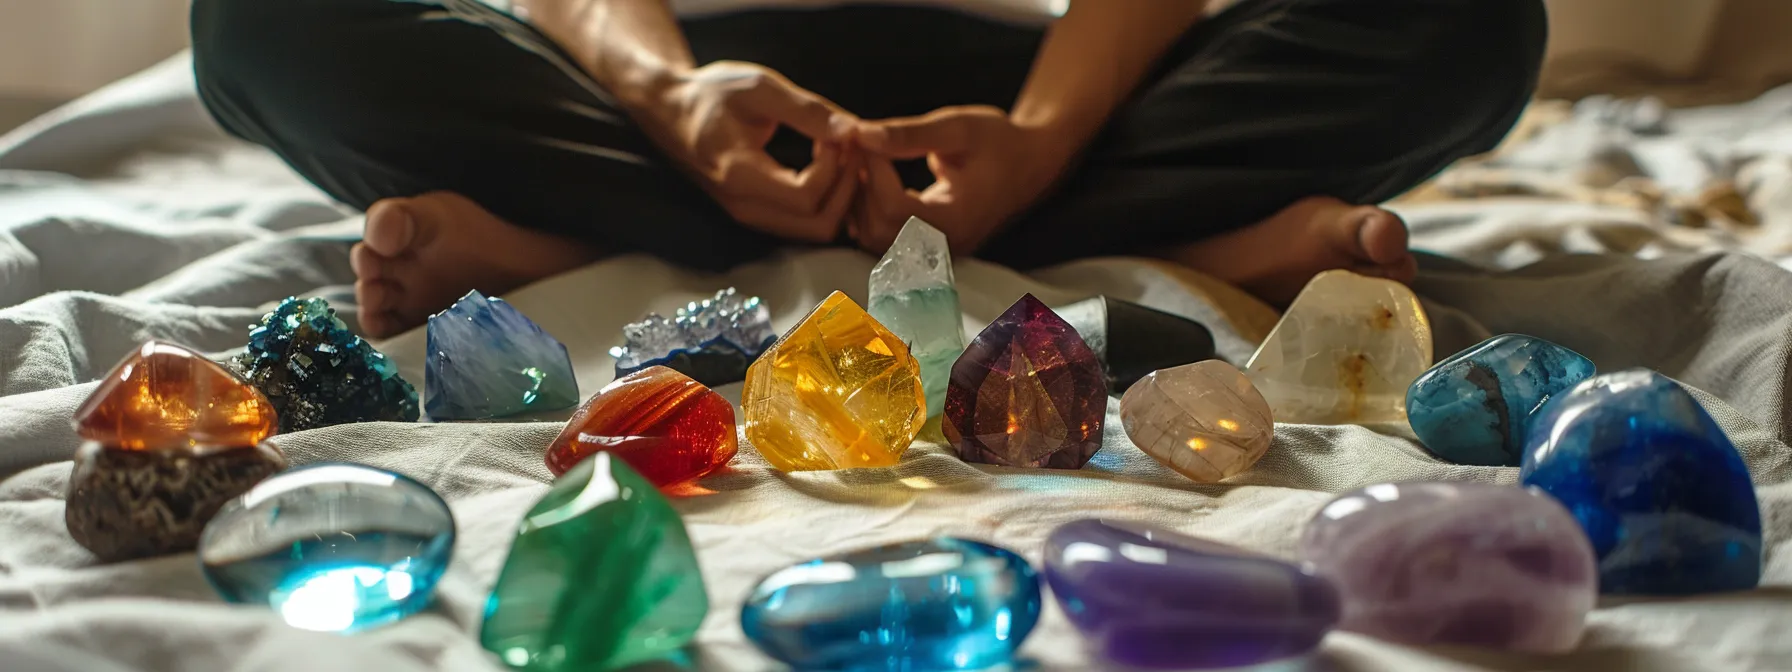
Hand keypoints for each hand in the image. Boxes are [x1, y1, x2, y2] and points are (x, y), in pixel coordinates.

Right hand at [637, 61, 860, 241]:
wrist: (670, 112)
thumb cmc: (709, 95)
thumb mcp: (758, 88)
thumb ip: (806, 110)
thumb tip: (851, 129)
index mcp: (740, 175)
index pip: (806, 196)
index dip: (834, 169)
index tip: (836, 136)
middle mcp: (744, 207)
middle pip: (818, 225)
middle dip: (846, 189)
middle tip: (850, 150)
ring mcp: (749, 216)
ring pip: (814, 232)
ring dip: (840, 199)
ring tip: (841, 157)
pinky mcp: (755, 216)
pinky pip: (803, 226)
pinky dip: (827, 204)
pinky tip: (828, 169)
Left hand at [848, 105, 1071, 253]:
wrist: (1030, 163)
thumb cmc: (999, 141)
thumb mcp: (958, 128)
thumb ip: (910, 135)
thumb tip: (862, 134)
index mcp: (956, 218)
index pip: (892, 207)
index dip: (872, 171)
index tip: (868, 137)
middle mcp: (944, 244)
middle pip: (877, 229)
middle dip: (860, 188)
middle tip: (858, 149)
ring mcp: (935, 250)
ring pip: (874, 239)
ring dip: (860, 201)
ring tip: (864, 162)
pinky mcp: (928, 246)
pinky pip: (884, 238)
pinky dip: (869, 210)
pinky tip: (873, 179)